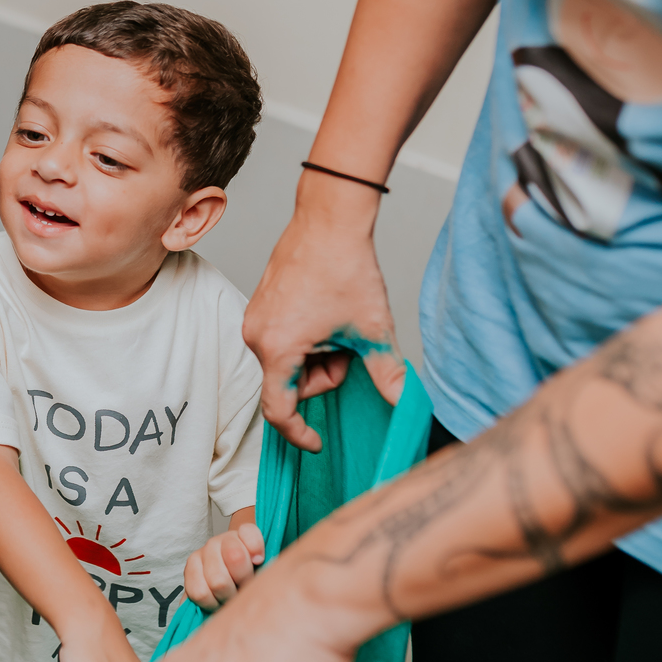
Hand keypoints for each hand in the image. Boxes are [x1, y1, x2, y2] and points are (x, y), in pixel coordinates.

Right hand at [184, 520, 264, 610]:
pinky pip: (199, 592)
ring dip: (227, 596)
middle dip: (244, 581)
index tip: (259, 561)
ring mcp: (202, 553)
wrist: (226, 578)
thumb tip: (257, 558)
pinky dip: (210, 603)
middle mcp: (220, 540)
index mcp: (242, 533)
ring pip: (218, 581)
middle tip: (245, 588)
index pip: (249, 533)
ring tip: (231, 597)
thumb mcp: (266, 566)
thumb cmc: (250, 575)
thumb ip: (268, 560)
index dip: (257, 549)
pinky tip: (217, 601)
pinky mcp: (188, 570)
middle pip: (235, 558)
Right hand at [243, 179, 403, 452]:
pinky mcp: (259, 307)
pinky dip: (307, 338)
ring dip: (317, 354)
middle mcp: (256, 337)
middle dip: (325, 372)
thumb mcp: (372, 329)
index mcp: (278, 350)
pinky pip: (282, 340)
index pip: (280, 411)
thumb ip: (388, 374)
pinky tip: (325, 312)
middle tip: (348, 343)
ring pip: (289, 361)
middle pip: (292, 383)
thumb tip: (406, 404)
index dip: (300, 432)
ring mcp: (255, 320)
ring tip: (336, 322)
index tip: (317, 442)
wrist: (329, 219)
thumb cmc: (344, 267)